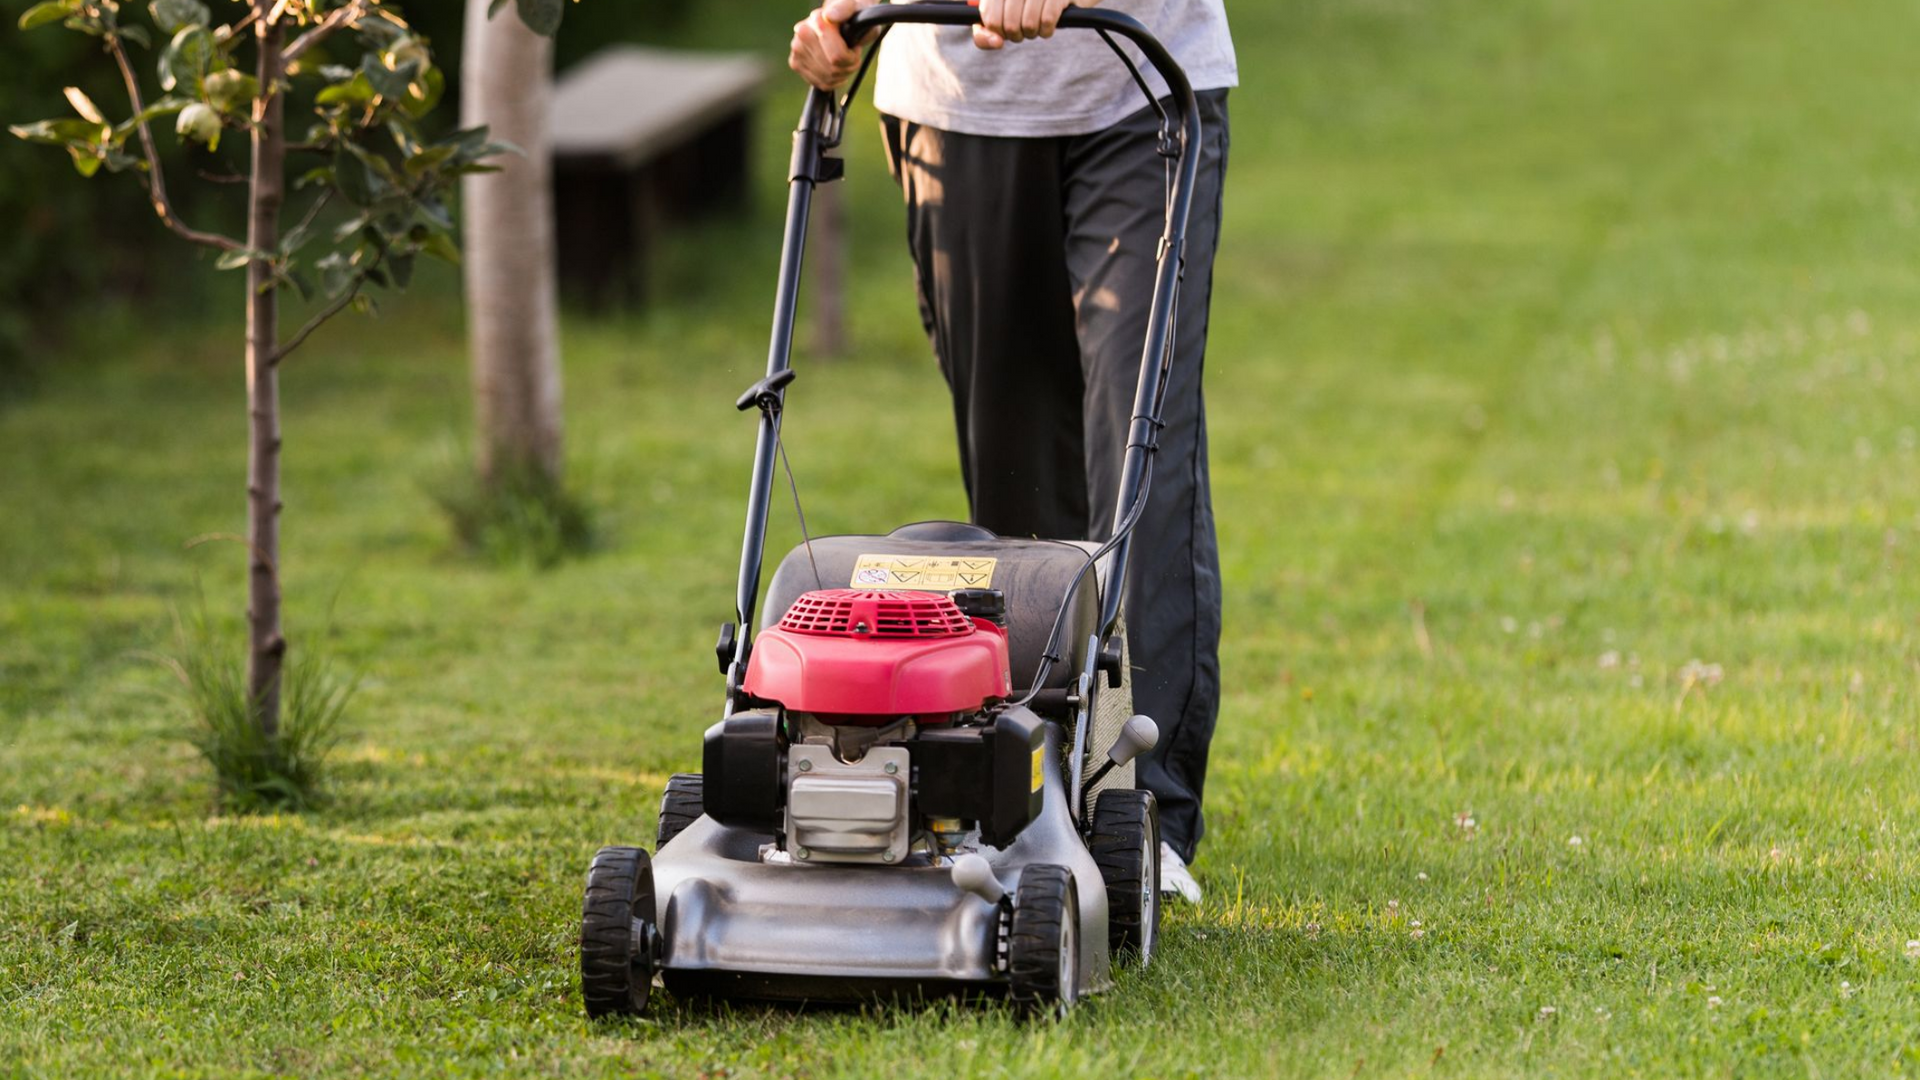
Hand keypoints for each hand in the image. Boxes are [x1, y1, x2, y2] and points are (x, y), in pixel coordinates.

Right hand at [789, 0, 879, 90]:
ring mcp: (796, 49)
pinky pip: (820, 84)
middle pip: (833, 69)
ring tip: (844, 60)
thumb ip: (845, 9)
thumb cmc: (853, 17)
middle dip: (848, 66)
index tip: (855, 46)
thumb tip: (830, 17)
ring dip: (842, 73)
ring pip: (827, 78)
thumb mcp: (857, 9)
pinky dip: (833, 80)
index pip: (837, 57)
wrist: (843, 21)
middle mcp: (802, 34)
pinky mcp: (795, 63)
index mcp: (817, 20)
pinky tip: (835, 67)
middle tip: (852, 55)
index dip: (853, 57)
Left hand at [972, 0, 1099, 49]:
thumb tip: (996, 42)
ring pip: (1028, 24)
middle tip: (1023, 30)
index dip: (998, 31)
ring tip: (1037, 27)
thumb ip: (985, 33)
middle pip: (1009, 24)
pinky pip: (1047, 20)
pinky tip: (1048, 27)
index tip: (1005, 30)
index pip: (990, 17)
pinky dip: (1046, 31)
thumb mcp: (1002, 17)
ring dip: (1033, 33)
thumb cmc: (1029, 7)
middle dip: (1016, 35)